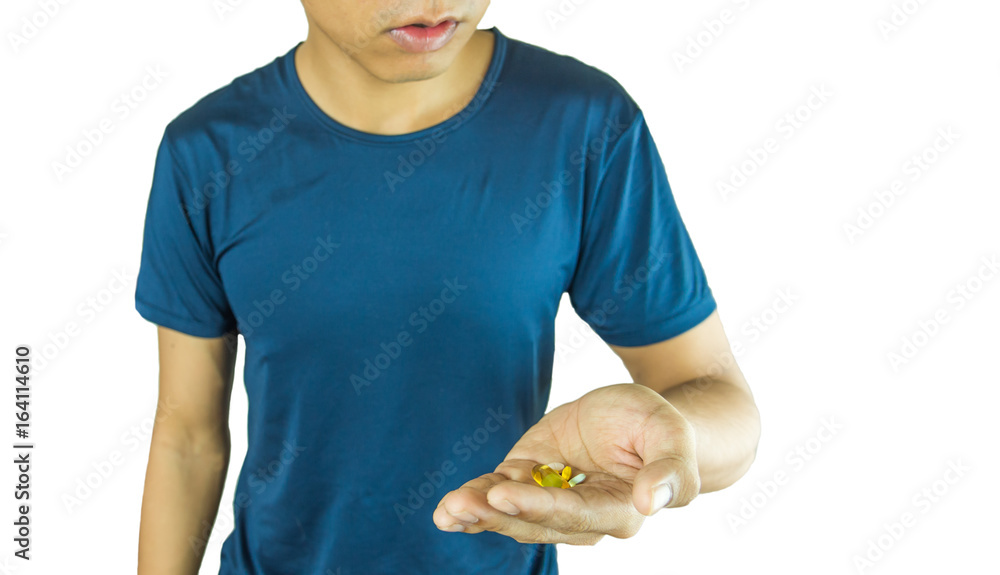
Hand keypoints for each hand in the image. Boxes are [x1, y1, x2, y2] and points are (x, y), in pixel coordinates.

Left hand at [433, 383, 699, 544]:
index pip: (574, 514)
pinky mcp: (527, 481)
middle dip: (498, 513)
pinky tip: (447, 513)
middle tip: (463, 503)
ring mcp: (550, 501)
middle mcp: (581, 516)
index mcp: (618, 510)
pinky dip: (473, 504)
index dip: (539, 506)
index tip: (505, 495)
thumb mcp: (671, 434)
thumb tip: (651, 503)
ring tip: (449, 510)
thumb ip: (670, 470)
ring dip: (479, 513)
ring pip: (511, 515)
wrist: (632, 418)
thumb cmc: (656, 426)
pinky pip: (497, 496)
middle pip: (535, 520)